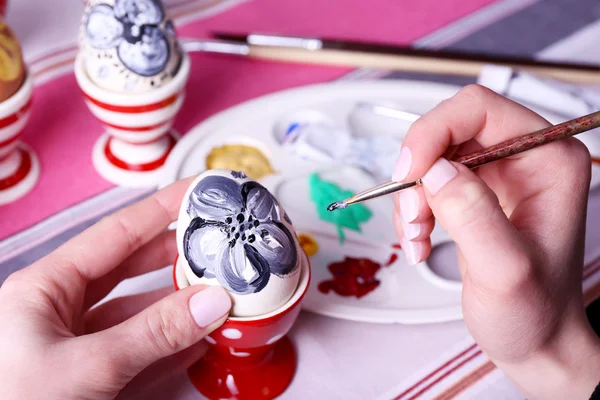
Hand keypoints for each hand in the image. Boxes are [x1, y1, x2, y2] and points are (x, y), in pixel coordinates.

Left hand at [0, 178, 231, 399]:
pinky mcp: (94, 379)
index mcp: (44, 290)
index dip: (159, 209)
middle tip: (217, 240)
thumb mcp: (84, 368)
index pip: (114, 234)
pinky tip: (200, 337)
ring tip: (219, 288)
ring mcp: (78, 346)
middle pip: (130, 267)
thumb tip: (210, 303)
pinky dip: (173, 344)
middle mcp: (60, 312)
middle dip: (176, 253)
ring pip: (139, 311)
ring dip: (180, 303)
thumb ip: (151, 335)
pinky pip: (141, 351)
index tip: (198, 192)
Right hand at [392, 85, 599, 398]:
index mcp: (548, 159)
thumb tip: (435, 170)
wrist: (533, 338)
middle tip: (414, 215)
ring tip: (418, 236)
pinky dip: (412, 210)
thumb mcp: (505, 270)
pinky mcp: (473, 192)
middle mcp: (523, 158)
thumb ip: (472, 215)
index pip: (479, 110)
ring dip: (411, 197)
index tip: (410, 172)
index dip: (434, 132)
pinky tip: (420, 239)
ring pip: (430, 157)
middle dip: (418, 173)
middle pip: (447, 131)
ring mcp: (496, 174)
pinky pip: (425, 181)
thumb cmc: (535, 312)